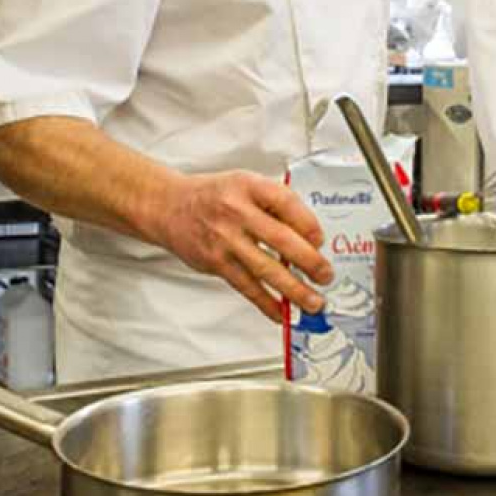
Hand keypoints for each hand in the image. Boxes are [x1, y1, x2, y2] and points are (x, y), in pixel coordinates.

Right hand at [156, 171, 331, 322]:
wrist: (169, 207)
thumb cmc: (214, 195)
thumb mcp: (246, 183)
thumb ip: (274, 203)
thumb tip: (309, 233)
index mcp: (249, 186)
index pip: (286, 202)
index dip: (308, 222)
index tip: (322, 240)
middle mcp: (237, 212)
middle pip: (281, 239)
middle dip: (309, 261)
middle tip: (326, 275)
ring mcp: (226, 240)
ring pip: (266, 269)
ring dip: (294, 289)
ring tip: (313, 301)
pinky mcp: (216, 263)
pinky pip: (246, 286)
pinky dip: (266, 302)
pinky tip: (281, 312)